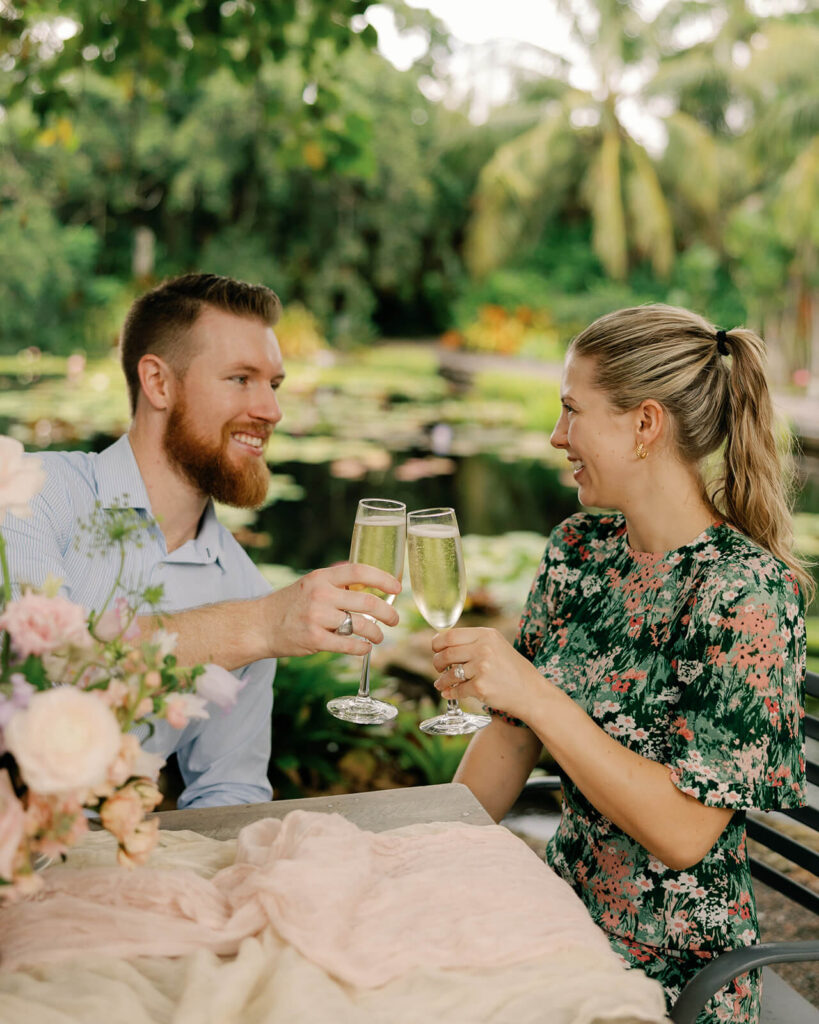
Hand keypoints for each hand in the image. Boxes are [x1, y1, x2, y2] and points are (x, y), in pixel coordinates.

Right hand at [262, 563, 400, 658]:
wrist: (260, 625)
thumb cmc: (291, 604)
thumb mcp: (311, 584)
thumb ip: (336, 583)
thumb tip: (368, 582)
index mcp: (322, 577)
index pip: (359, 571)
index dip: (382, 578)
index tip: (397, 588)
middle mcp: (320, 594)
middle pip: (366, 602)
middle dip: (387, 613)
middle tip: (394, 619)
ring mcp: (317, 617)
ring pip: (361, 625)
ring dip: (376, 633)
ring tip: (378, 637)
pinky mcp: (314, 640)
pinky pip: (348, 645)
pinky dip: (361, 648)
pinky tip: (365, 648)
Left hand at [431, 626, 542, 721]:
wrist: (531, 692)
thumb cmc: (513, 669)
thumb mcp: (497, 646)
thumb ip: (474, 642)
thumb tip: (444, 644)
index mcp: (486, 635)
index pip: (450, 635)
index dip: (437, 643)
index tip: (435, 650)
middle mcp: (484, 649)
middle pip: (446, 654)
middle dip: (437, 663)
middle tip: (439, 668)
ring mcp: (482, 668)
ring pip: (450, 674)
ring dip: (442, 680)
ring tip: (441, 683)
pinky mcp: (481, 687)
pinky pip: (457, 690)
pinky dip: (450, 693)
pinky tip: (448, 694)